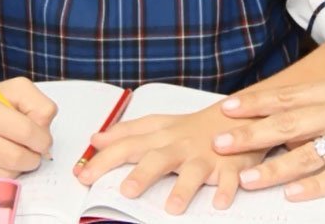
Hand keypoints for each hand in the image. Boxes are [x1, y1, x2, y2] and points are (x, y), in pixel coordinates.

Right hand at [0, 77, 55, 177]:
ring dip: (18, 169)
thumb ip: (39, 106)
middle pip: (17, 158)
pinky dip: (2, 178)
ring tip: (12, 154)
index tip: (43, 140)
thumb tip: (45, 135)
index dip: (43, 139)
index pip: (26, 132)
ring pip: (6, 176)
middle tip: (31, 150)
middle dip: (33, 157)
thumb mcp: (15, 91)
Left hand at [77, 103, 267, 213]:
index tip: (83, 176)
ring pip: (194, 171)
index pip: (129, 145)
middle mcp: (181, 146)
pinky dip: (226, 189)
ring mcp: (207, 157)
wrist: (240, 116)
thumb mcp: (160, 124)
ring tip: (173, 207)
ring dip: (184, 188)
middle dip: (143, 174)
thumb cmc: (194, 128)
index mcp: (162, 136)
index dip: (106, 160)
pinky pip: (229, 178)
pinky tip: (219, 202)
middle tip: (126, 191)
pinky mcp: (230, 166)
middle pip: (160, 158)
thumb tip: (95, 139)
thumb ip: (127, 132)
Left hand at [212, 79, 324, 205]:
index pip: (292, 96)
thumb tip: (291, 109)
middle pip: (291, 123)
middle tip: (220, 141)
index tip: (229, 107)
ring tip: (247, 178)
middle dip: (252, 133)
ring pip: (309, 154)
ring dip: (275, 168)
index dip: (259, 103)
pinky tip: (293, 194)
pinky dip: (314, 187)